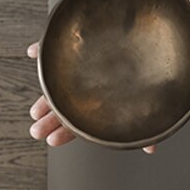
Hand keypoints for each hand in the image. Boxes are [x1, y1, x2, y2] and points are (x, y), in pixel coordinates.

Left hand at [24, 43, 157, 152]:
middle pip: (64, 106)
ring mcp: (81, 68)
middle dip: (50, 120)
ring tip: (35, 113)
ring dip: (45, 98)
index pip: (80, 121)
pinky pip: (57, 47)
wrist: (157, 41)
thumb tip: (152, 148)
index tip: (51, 140)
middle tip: (37, 131)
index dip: (65, 132)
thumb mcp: (151, 110)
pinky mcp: (78, 47)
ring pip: (56, 85)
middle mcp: (90, 86)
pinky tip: (33, 53)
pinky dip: (43, 48)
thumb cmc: (155, 78)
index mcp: (102, 103)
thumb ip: (148, 132)